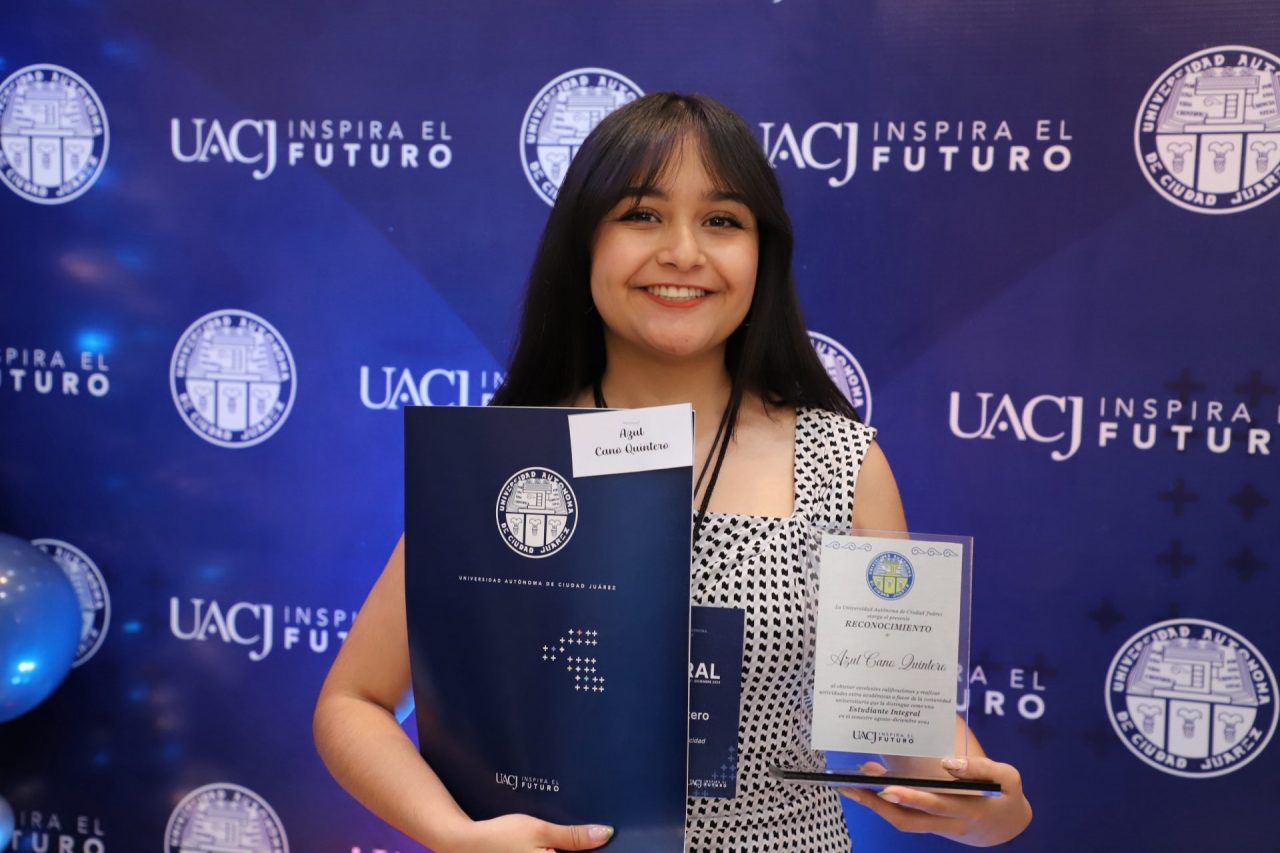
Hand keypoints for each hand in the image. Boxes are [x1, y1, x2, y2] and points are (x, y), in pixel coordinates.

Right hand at [447, 813, 614, 852]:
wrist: (465, 844)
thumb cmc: (501, 836)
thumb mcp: (540, 831)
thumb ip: (573, 837)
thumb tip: (605, 834)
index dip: (595, 852)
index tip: (611, 842)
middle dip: (581, 850)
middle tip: (589, 839)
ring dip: (567, 851)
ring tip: (571, 842)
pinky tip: (554, 847)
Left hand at [839, 757, 1031, 846]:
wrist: (1006, 827)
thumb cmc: (1005, 796)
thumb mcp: (1009, 779)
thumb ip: (983, 768)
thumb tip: (949, 762)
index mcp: (969, 810)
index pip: (938, 806)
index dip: (914, 798)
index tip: (890, 785)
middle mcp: (948, 823)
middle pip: (909, 819)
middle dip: (879, 804)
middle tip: (854, 786)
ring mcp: (936, 826)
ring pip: (901, 821)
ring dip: (873, 806)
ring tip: (848, 786)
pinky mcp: (928, 823)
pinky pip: (902, 817)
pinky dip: (880, 804)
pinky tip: (864, 784)